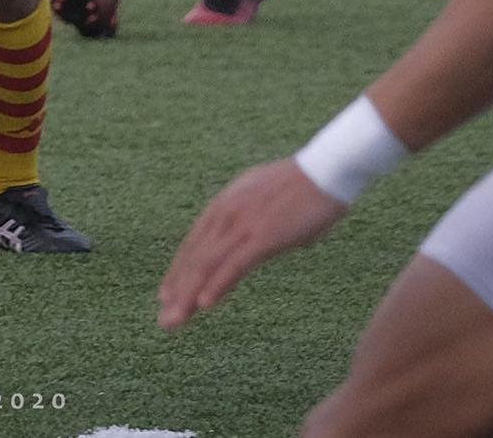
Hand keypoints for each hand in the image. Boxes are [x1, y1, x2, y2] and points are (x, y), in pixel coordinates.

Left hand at [157, 157, 349, 329]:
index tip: (167, 296)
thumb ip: (252, 222)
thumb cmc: (303, 189)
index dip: (179, 272)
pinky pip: (235, 264)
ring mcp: (244, 223)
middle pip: (195, 258)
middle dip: (178, 291)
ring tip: (175, 321)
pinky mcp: (264, 235)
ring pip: (208, 264)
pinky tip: (204, 304)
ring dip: (189, 295)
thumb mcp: (264, 203)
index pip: (194, 244)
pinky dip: (218, 284)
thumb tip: (260, 240)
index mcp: (225, 205)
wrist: (327, 171)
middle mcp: (227, 213)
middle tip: (165, 322)